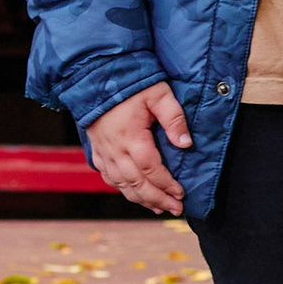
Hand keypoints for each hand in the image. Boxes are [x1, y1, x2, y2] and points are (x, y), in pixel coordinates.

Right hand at [86, 81, 193, 215]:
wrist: (96, 74)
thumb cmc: (130, 83)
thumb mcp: (159, 94)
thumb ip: (174, 118)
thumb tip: (186, 144)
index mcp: (131, 137)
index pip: (151, 169)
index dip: (166, 185)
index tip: (181, 194)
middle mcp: (115, 149)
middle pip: (137, 184)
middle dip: (157, 199)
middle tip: (176, 209)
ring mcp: (103, 151)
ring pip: (122, 185)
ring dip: (141, 199)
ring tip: (159, 207)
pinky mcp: (96, 150)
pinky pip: (108, 177)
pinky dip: (122, 189)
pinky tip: (134, 194)